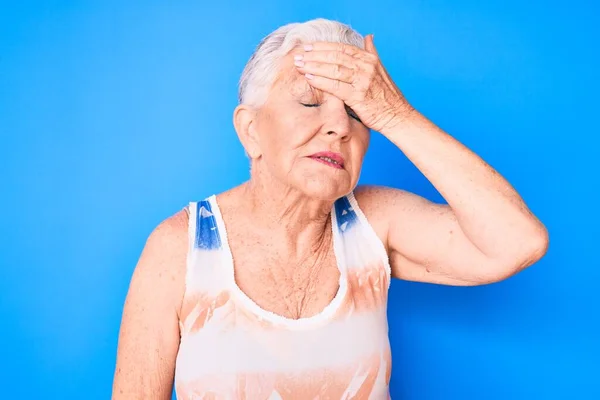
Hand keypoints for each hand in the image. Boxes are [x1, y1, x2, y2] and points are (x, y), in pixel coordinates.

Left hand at [294, 34, 413, 132]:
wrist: (397, 116)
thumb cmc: (387, 96)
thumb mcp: (381, 70)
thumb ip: (372, 52)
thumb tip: (369, 36)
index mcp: (369, 59)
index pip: (342, 48)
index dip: (323, 46)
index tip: (308, 47)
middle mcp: (366, 67)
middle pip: (335, 56)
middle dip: (314, 55)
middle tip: (299, 56)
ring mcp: (363, 80)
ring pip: (333, 69)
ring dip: (314, 66)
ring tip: (299, 65)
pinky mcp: (358, 96)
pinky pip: (335, 86)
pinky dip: (320, 81)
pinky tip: (309, 78)